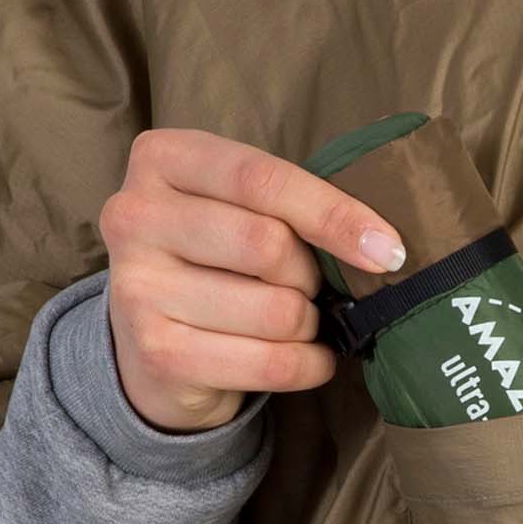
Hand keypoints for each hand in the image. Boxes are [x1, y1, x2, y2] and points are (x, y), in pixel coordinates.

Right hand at [98, 127, 408, 434]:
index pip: (262, 179)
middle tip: (308, 286)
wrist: (151, 341)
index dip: (333, 214)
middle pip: (268, 245)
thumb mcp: (238, 206)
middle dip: (310, 275)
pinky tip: (303, 357)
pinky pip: (269, 362)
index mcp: (161, 159)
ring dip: (308, 323)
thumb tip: (383, 244)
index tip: (389, 248)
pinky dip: (307, 364)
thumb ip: (290, 203)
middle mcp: (134, 216)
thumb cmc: (214, 257)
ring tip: (294, 321)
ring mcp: (137, 288)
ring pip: (275, 310)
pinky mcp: (157, 353)